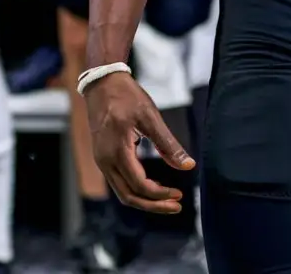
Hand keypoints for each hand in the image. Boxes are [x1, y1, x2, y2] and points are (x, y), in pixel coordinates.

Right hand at [85, 71, 194, 212]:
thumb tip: (188, 166)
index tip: (180, 195)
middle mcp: (105, 161)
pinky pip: (119, 181)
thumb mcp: (150, 116)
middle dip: (154, 205)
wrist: (102, 83)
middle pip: (129, 196)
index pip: (139, 185)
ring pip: (122, 192)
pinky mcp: (103, 157)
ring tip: (168, 200)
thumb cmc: (127, 96)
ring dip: (145, 200)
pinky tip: (153, 186)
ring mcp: (102, 160)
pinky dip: (136, 189)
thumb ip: (168, 143)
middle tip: (177, 206)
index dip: (160, 194)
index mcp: (117, 152)